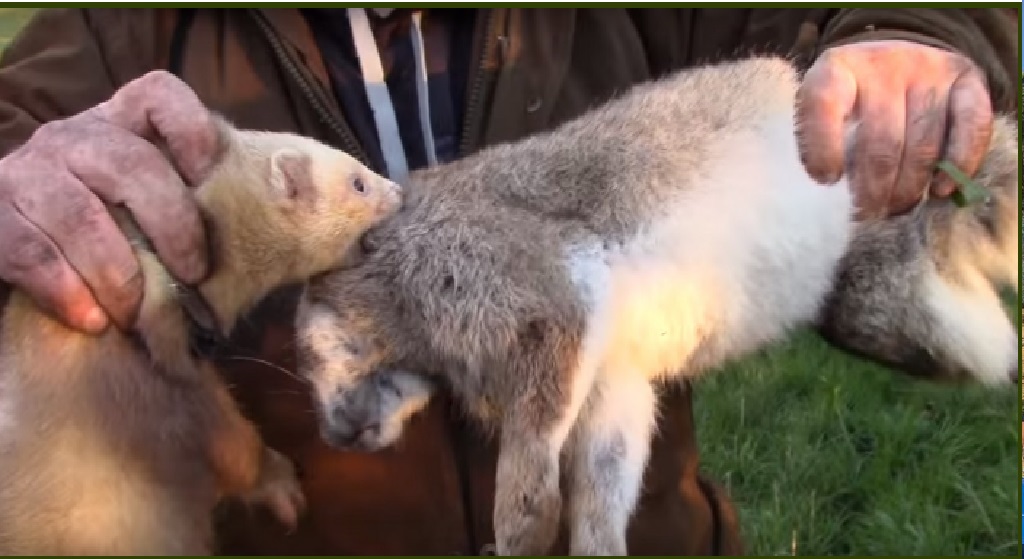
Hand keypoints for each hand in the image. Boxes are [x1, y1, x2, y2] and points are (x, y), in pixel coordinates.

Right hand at [0, 71, 220, 333]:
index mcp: (120, 125)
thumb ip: (196, 204)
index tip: (210, 172)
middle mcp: (72, 138)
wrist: (16, 251)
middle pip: (130, 164)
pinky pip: (30, 251)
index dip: (190, 126)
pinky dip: (67, 291)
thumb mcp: (147, 209)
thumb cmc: (108, 238)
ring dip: (118, 274)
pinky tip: (93, 320)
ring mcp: (26, 172)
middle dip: (172, 226)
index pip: (157, 94)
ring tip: (137, 314)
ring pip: (79, 215)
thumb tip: (279, 216)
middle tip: (193, 275)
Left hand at [796, 40, 993, 218]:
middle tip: (866, 214)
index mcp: (835, 69)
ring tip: (895, 208)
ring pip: (923, 144)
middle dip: (872, 188)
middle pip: (882, 139)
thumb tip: (832, 192)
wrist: (892, 63)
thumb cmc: (849, 104)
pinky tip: (941, 190)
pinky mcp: (966, 78)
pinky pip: (972, 126)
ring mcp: (928, 69)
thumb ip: (819, 147)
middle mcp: (882, 63)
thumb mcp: (821, 115)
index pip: (824, 104)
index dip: (823, 147)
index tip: (826, 180)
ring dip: (909, 188)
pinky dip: (958, 165)